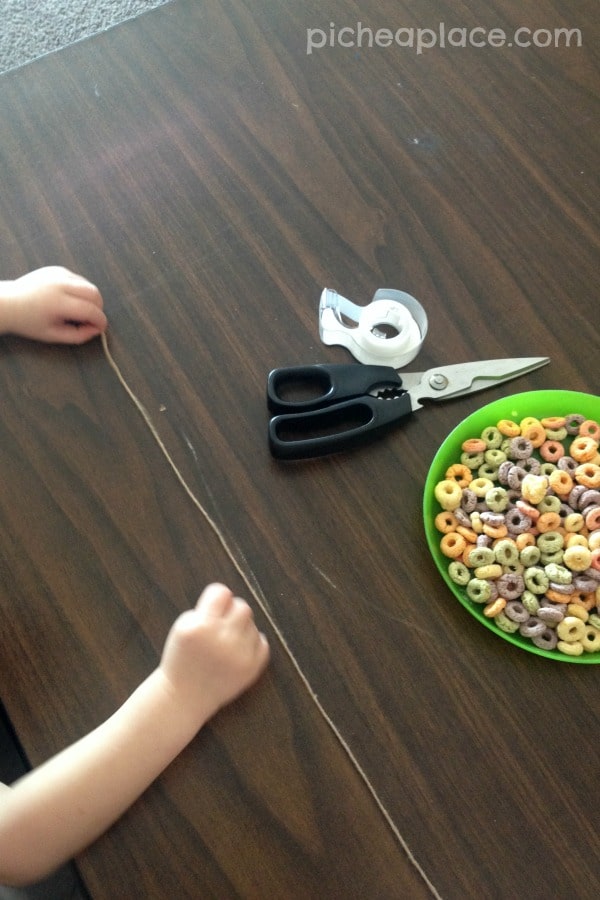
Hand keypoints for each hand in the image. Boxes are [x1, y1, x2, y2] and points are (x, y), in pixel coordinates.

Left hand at [0, 266, 106, 343]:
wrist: (7, 303)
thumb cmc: (29, 323)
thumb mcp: (53, 335)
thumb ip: (78, 335)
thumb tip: (96, 330)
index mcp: (58, 303)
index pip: (90, 310)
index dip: (100, 321)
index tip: (100, 329)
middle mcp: (60, 284)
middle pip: (94, 293)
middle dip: (98, 308)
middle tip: (90, 320)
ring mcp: (59, 273)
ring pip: (89, 285)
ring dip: (91, 299)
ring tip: (79, 311)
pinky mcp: (57, 269)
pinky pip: (79, 280)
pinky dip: (81, 291)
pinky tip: (69, 299)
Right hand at [158, 584, 269, 725]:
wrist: (184, 697)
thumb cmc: (182, 658)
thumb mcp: (182, 628)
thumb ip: (205, 610)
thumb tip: (231, 597)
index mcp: (199, 627)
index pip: (221, 593)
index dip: (217, 598)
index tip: (214, 608)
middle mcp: (221, 639)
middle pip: (242, 607)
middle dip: (233, 612)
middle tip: (222, 625)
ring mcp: (239, 655)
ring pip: (252, 624)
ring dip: (242, 628)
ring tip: (227, 642)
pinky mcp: (251, 668)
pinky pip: (263, 642)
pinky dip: (252, 644)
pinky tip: (237, 652)